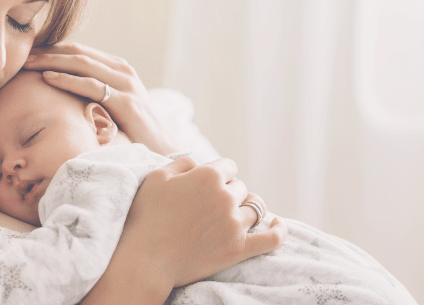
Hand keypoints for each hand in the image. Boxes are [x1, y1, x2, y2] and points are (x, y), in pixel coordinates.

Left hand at [23, 42, 179, 154]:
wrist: (164, 150)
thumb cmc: (134, 132)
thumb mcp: (112, 107)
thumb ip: (93, 95)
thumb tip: (61, 95)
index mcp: (117, 68)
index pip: (79, 51)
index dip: (51, 49)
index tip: (26, 53)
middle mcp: (122, 70)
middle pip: (77, 52)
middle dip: (47, 51)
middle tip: (20, 54)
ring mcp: (126, 84)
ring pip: (82, 63)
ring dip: (51, 60)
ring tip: (27, 62)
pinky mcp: (126, 102)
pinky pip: (91, 85)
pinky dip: (67, 79)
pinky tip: (47, 78)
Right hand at [83, 156, 286, 303]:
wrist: (145, 260)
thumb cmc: (146, 217)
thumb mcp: (157, 177)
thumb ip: (182, 163)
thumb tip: (199, 163)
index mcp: (208, 176)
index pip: (228, 166)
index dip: (218, 174)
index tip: (207, 185)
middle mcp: (226, 197)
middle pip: (240, 187)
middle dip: (228, 193)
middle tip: (209, 206)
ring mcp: (235, 224)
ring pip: (254, 208)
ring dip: (244, 210)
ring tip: (232, 216)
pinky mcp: (239, 249)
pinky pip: (271, 238)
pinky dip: (278, 230)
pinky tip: (277, 224)